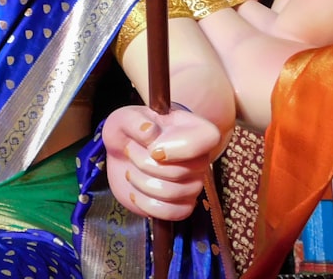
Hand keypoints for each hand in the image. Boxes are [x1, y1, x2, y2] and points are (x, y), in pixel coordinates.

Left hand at [102, 105, 219, 220]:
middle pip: (180, 171)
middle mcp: (200, 158)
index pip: (208, 139)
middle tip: (129, 150)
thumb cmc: (130, 130)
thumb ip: (135, 121)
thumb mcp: (124, 118)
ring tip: (131, 168)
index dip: (177, 148)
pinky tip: (134, 192)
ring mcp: (193, 183)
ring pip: (174, 193)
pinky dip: (147, 204)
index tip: (152, 148)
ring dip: (142, 182)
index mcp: (195, 129)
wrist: (125, 152)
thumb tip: (150, 134)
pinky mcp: (182, 204)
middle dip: (144, 163)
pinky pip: (174, 213)